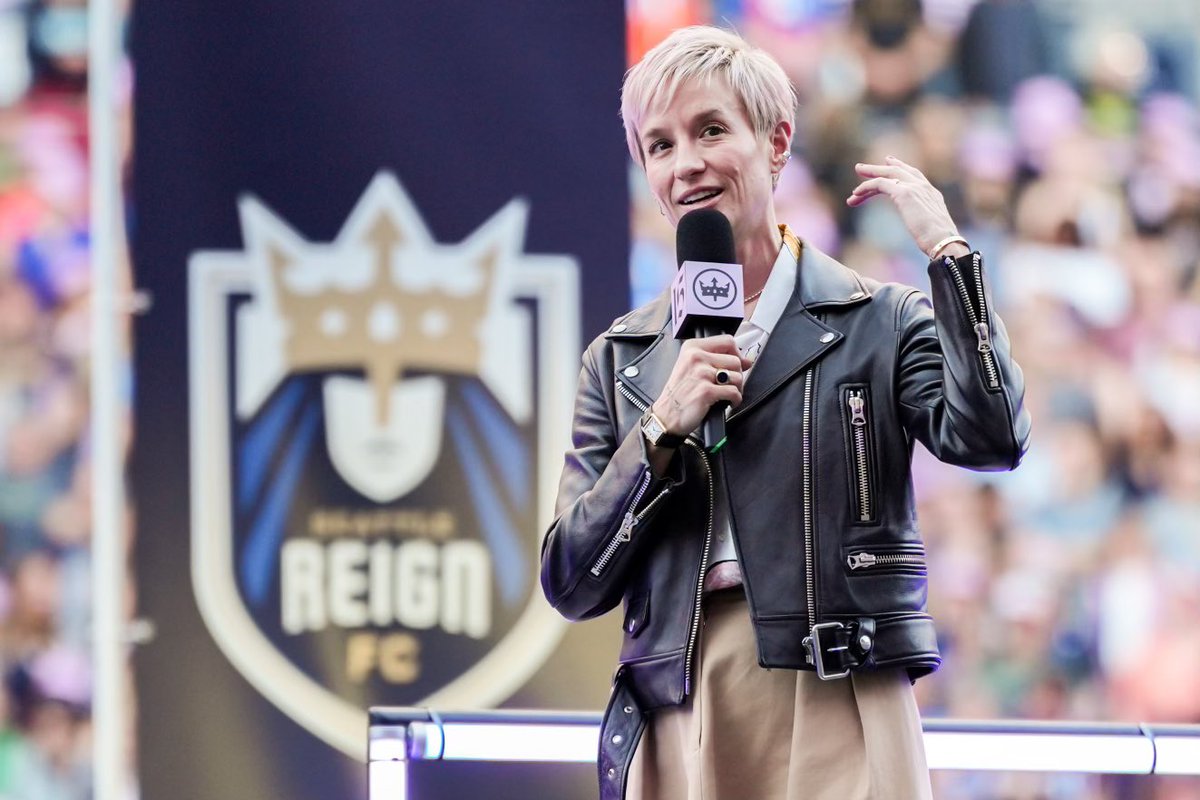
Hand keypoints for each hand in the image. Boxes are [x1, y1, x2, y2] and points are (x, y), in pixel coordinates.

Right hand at [651, 336, 752, 435]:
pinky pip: (734, 392)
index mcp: (692, 347)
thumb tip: (747, 360)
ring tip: (726, 394)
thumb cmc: (680, 392)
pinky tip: (727, 402)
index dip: (736, 354)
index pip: (728, 341)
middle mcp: (696, 357)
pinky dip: (735, 400)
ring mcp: (701, 374)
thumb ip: (718, 359)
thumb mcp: (693, 367)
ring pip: (737, 376)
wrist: (667, 415)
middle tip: (728, 385)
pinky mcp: (706, 391)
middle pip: (735, 360)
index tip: (734, 365)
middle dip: (736, 375)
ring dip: (737, 389)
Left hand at [847, 156, 962, 256]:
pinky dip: (867, 187)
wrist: (943, 242)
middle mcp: (924, 187)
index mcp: (932, 194)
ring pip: (887, 174)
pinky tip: (856, 193)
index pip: (913, 174)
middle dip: (879, 168)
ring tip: (855, 175)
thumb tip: (921, 230)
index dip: (900, 167)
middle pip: (898, 171)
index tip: (888, 162)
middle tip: (862, 168)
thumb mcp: (930, 227)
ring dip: (869, 175)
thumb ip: (923, 221)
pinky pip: (880, 184)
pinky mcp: (904, 193)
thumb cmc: (938, 242)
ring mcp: (915, 187)